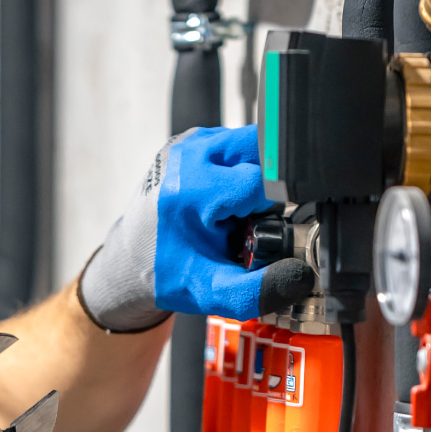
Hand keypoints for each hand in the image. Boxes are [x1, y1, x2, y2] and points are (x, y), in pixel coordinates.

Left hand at [77, 125, 313, 329]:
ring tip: (234, 209)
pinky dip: (242, 169)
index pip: (263, 181)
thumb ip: (257, 291)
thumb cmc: (168, 271)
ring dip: (257, 174)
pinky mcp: (192, 139)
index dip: (271, 208)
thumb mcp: (212, 292)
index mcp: (192, 189)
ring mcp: (189, 143)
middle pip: (262, 150)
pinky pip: (238, 145)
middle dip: (268, 185)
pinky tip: (226, 197)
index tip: (254, 229)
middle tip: (246, 217)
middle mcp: (188, 156)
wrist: (132, 260)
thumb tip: (299, 277)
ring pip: (254, 143)